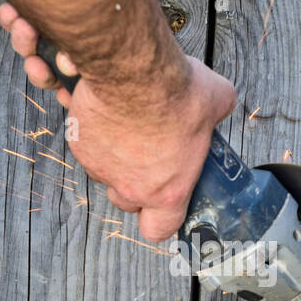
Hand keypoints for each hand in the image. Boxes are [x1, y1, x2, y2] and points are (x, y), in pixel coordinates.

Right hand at [0, 3, 235, 241]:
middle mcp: (130, 186)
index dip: (160, 219)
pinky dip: (95, 130)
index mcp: (167, 190)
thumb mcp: (216, 101)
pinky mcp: (79, 143)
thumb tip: (221, 102)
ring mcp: (100, 167)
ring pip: (105, 171)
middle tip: (148, 155)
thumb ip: (218, 113)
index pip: (158, 229)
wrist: (131, 71)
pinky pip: (87, 144)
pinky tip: (110, 108)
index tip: (164, 205)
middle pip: (127, 201)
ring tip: (129, 124)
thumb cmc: (174, 92)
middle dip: (135, 183)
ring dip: (115, 155)